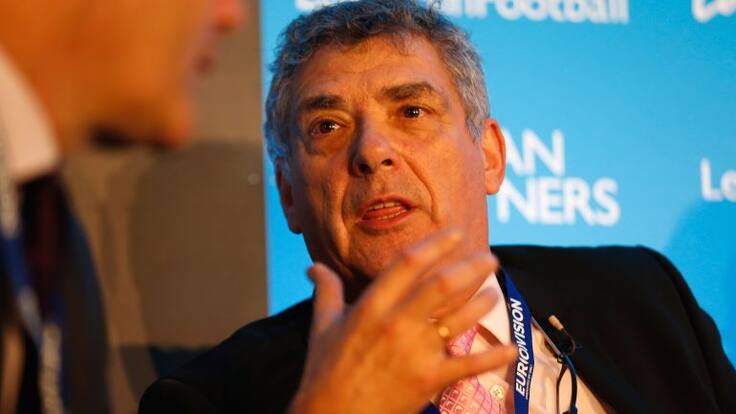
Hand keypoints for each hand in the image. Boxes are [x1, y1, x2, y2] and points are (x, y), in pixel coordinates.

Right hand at [288, 230, 517, 413]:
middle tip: (490, 257)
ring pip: (459, 319)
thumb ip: (326, 292)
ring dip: (483, 303)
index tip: (457, 233)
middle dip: (471, 267)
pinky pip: (468, 366)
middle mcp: (397, 324)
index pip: (408, 264)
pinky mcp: (429, 380)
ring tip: (494, 291)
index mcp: (371, 307)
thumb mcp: (322, 327)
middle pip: (443, 286)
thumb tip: (312, 267)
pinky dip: (493, 358)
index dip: (436, 244)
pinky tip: (512, 349)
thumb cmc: (325, 372)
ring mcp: (415, 352)